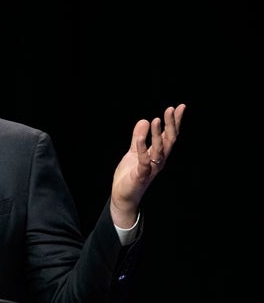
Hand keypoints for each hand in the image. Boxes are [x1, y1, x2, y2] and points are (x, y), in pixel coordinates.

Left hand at [110, 103, 185, 227]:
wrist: (123, 196)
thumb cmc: (130, 175)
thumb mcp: (134, 152)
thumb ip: (138, 138)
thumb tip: (144, 120)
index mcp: (158, 154)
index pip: (170, 136)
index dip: (175, 122)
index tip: (180, 107)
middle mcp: (158, 161)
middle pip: (169, 141)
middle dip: (171, 125)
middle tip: (170, 109)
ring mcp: (150, 169)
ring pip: (158, 150)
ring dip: (158, 135)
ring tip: (156, 120)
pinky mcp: (140, 176)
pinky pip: (143, 162)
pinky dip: (142, 150)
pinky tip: (140, 138)